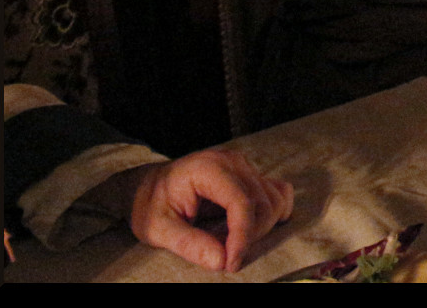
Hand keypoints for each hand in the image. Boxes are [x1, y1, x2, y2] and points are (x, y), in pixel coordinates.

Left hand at [108, 148, 293, 272]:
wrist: (148, 186)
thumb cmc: (149, 204)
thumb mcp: (157, 228)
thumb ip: (188, 244)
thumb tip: (221, 261)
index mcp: (208, 168)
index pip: (241, 202)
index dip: (242, 236)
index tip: (231, 263)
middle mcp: (233, 162)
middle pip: (263, 202)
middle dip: (249, 236)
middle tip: (224, 256)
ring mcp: (245, 166)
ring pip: (274, 200)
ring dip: (260, 228)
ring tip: (231, 241)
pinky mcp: (251, 174)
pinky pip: (278, 192)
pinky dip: (272, 214)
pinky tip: (252, 228)